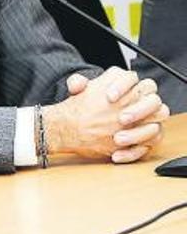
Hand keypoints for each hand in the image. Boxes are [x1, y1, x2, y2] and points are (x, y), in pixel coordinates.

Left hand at [47, 67, 167, 162]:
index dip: (123, 86)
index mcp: (127, 83)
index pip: (132, 78)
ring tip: (117, 139)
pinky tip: (116, 155)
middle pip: (153, 100)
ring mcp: (149, 119)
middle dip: (139, 110)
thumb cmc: (88, 103)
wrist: (86, 123)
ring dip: (139, 133)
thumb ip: (76, 83)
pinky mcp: (148, 137)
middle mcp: (142, 99)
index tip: (109, 97)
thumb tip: (77, 84)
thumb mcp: (79, 92)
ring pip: (157, 124)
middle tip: (121, 118)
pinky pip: (150, 144)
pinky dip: (133, 152)